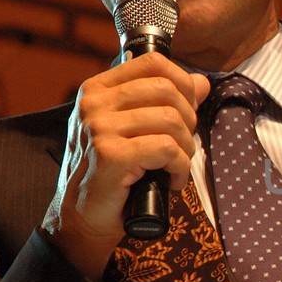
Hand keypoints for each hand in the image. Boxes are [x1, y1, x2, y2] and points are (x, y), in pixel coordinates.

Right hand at [42, 53, 212, 281]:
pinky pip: (166, 149)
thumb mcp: (134, 130)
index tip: (189, 108)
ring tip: (176, 166)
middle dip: (188, 119)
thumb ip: (163, 103)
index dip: (182, 82)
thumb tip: (201, 83)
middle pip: (166, 89)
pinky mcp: (110, 155)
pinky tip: (172, 182)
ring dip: (185, 148)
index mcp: (97, 89)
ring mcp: (99, 127)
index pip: (153, 63)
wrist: (80, 218)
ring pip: (170, 120)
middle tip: (182, 145)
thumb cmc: (110, 174)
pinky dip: (179, 168)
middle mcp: (94, 103)